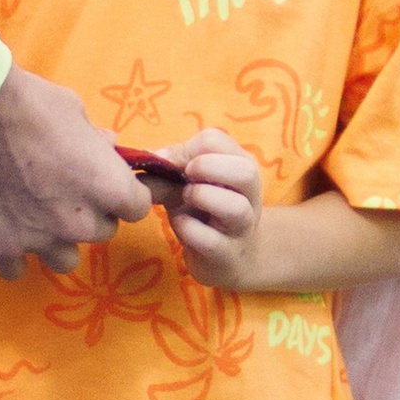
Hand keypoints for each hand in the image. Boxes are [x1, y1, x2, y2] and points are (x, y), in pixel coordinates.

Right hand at [0, 63, 147, 277]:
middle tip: (63, 192)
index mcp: (109, 186)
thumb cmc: (29, 102)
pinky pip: (16, 269)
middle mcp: (81, 221)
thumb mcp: (75, 111)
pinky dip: (11, 255)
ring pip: (65, 260)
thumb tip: (107, 146)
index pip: (138, 207)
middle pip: (102, 232)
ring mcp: (42, 239)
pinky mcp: (2, 248)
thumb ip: (95, 140)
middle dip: (88, 214)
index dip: (123, 195)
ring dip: (55, 241)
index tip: (106, 185)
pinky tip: (3, 232)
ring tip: (35, 218)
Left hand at [169, 130, 264, 288]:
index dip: (187, 149)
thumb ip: (171, 166)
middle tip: (186, 177)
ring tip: (186, 200)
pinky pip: (211, 240)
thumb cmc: (204, 213)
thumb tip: (150, 157)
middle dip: (205, 167)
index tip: (174, 165)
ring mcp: (242, 227)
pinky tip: (182, 226)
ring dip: (201, 197)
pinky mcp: (228, 255)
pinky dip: (189, 229)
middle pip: (244, 171)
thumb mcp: (188, 183)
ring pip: (235, 207)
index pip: (217, 140)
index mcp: (241, 166)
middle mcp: (250, 195)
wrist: (226, 259)